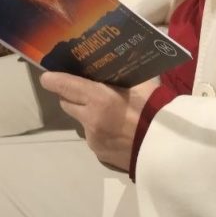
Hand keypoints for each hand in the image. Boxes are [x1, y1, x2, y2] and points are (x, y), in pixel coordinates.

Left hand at [39, 73, 159, 171]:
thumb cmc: (156, 109)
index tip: (47, 76)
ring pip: (80, 121)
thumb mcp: (141, 84)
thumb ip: (123, 75)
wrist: (168, 148)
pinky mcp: (99, 154)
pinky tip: (117, 131)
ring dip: (87, 115)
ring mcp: (93, 139)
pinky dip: (99, 131)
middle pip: (66, 103)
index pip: (64, 85)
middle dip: (71, 96)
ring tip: (110, 113)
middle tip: (85, 90)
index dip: (53, 80)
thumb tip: (115, 62)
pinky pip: (93, 137)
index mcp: (99, 98)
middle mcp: (90, 120)